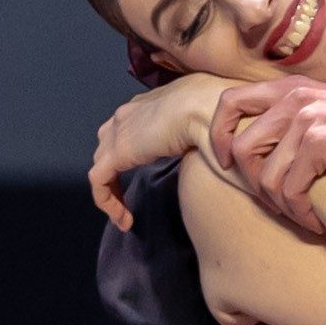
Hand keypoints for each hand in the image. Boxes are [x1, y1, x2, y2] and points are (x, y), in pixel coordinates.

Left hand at [87, 77, 222, 229]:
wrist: (215, 109)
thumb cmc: (226, 118)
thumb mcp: (215, 127)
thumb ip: (208, 140)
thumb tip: (223, 161)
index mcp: (153, 104)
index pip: (130, 129)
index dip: (133, 157)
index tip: (149, 178)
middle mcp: (131, 113)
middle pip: (108, 145)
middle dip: (116, 176)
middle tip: (131, 203)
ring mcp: (121, 130)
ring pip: (102, 165)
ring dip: (112, 193)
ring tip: (127, 217)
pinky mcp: (119, 150)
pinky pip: (99, 181)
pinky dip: (108, 202)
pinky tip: (125, 220)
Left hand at [208, 77, 325, 228]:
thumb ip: (293, 118)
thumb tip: (261, 151)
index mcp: (289, 88)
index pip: (230, 102)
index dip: (219, 135)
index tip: (227, 162)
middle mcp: (293, 98)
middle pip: (241, 147)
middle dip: (254, 184)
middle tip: (278, 202)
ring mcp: (306, 120)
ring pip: (265, 177)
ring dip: (281, 207)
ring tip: (303, 216)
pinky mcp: (321, 144)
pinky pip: (291, 191)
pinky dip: (301, 215)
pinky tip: (317, 222)